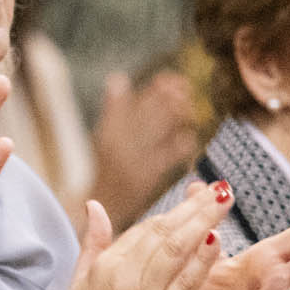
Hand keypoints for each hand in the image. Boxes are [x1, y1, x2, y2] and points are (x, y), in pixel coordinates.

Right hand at [53, 183, 229, 289]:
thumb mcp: (79, 285)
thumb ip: (92, 244)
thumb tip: (94, 205)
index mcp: (104, 267)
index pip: (143, 229)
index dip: (173, 211)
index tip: (195, 197)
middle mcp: (123, 277)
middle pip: (164, 232)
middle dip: (194, 207)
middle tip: (220, 189)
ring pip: (177, 250)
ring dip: (204, 221)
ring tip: (225, 201)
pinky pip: (186, 284)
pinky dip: (202, 260)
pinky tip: (218, 240)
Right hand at [88, 70, 197, 226]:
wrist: (99, 210)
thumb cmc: (104, 174)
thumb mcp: (103, 139)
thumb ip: (113, 110)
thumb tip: (118, 78)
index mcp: (108, 132)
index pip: (132, 103)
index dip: (153, 89)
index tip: (169, 78)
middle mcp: (118, 144)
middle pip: (147, 113)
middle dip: (168, 97)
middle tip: (185, 88)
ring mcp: (131, 161)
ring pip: (157, 129)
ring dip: (176, 115)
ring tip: (189, 107)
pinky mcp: (144, 178)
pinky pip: (167, 156)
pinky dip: (180, 144)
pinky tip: (190, 137)